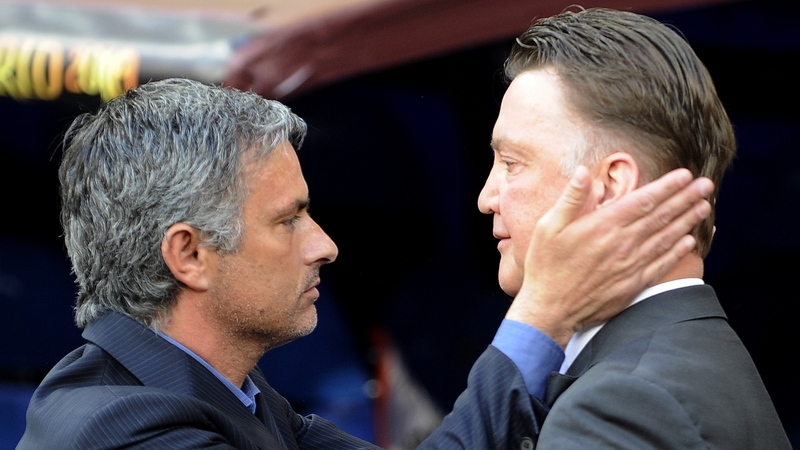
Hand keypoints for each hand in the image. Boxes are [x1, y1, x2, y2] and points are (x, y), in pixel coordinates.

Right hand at [505, 166, 713, 347]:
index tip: (685, 175)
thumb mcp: (548, 226)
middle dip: (685, 198)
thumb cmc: (546, 266)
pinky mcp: (632, 284)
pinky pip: (662, 265)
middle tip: (706, 185)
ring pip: (666, 238)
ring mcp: (630, 265)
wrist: (550, 309)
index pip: (643, 200)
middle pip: (661, 216)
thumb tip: (583, 172)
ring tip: (704, 206)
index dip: (667, 186)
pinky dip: (677, 252)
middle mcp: (622, 243)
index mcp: (603, 225)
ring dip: (687, 221)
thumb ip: (571, 199)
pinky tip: (689, 242)